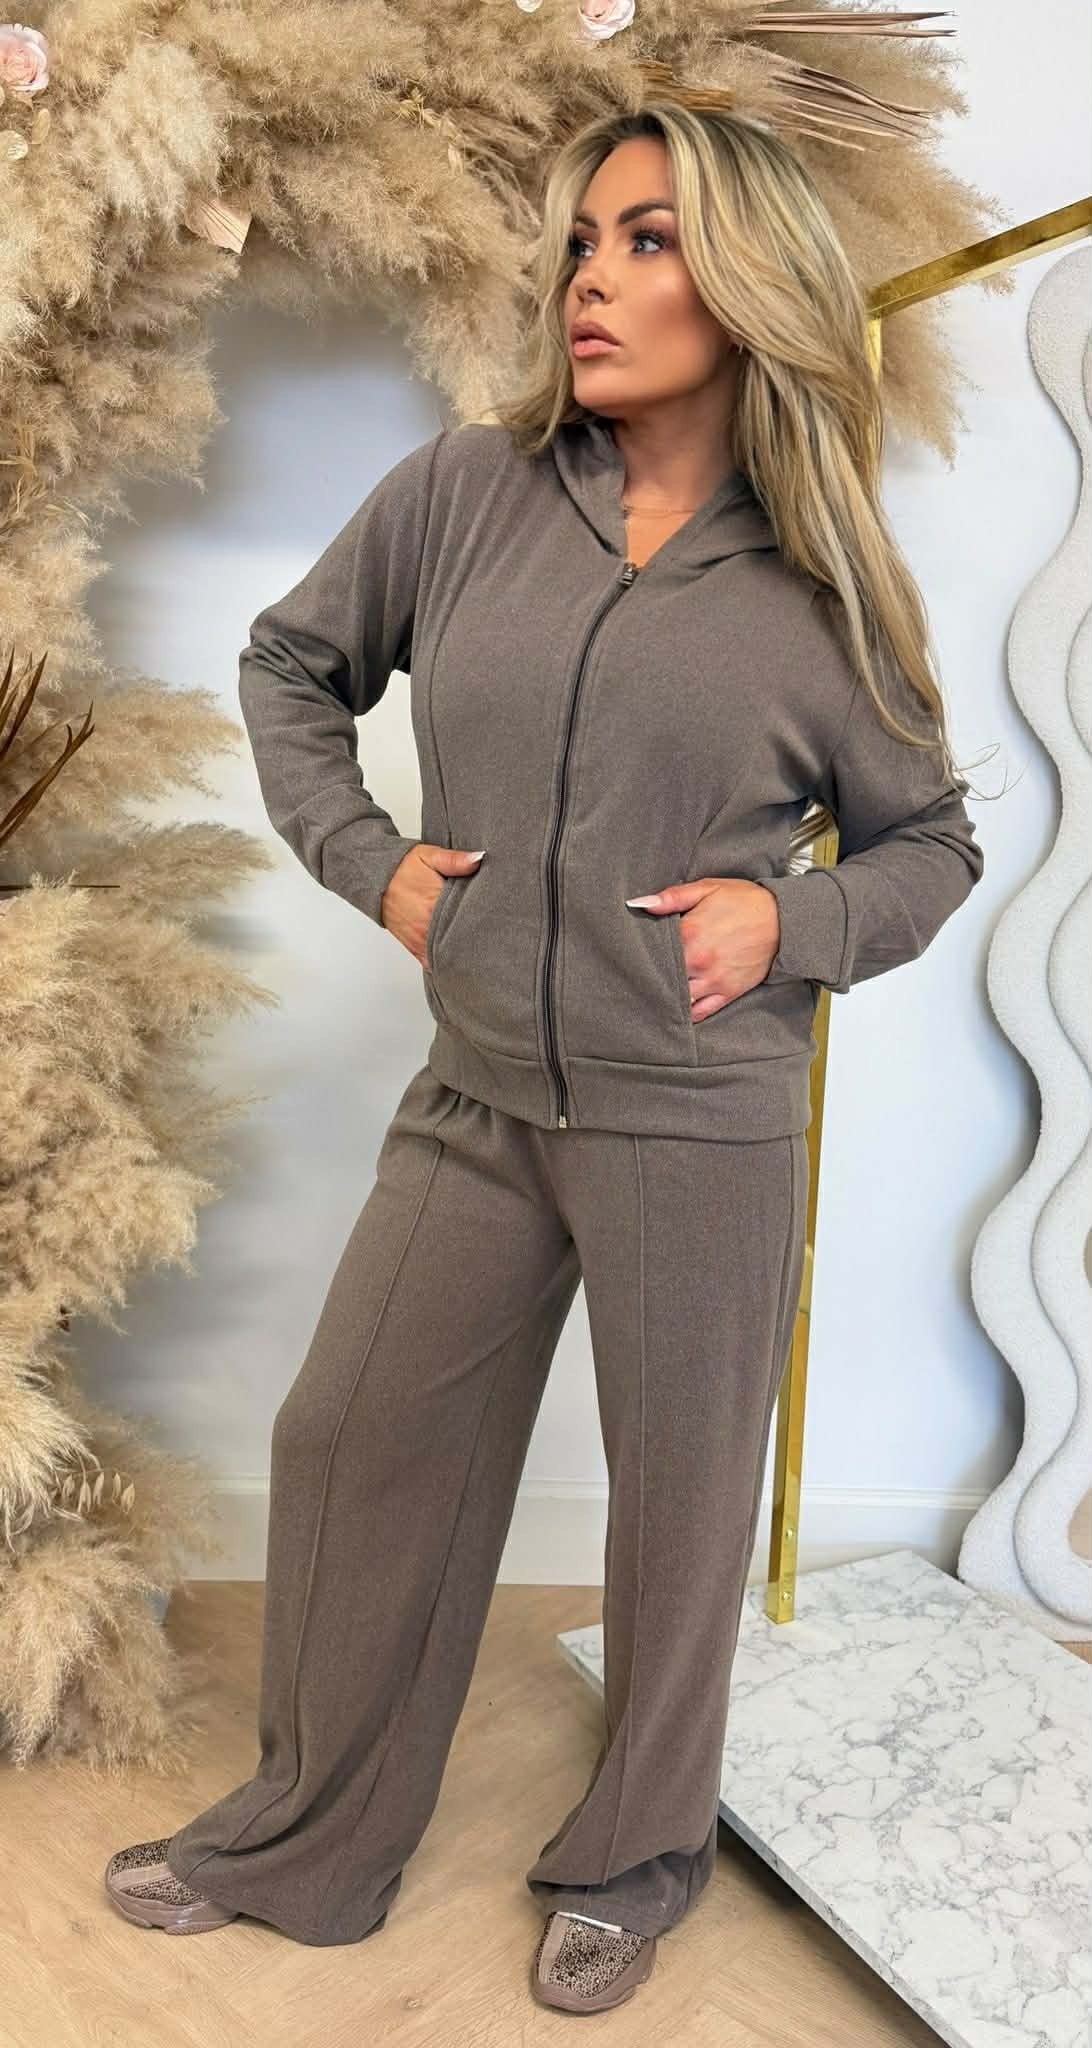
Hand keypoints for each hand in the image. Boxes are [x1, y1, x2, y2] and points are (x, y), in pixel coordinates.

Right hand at [380, 843, 484, 965]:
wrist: (375, 878)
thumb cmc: (403, 867)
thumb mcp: (431, 856)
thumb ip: (456, 860)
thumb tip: (479, 859)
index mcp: (434, 905)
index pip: (468, 920)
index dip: (484, 922)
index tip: (497, 924)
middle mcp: (427, 928)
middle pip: (460, 942)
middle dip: (476, 942)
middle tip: (493, 941)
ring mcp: (420, 941)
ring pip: (447, 957)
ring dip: (461, 954)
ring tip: (479, 952)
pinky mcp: (414, 948)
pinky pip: (432, 963)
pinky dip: (445, 963)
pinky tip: (459, 961)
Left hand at [625, 877, 780, 1019]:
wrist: (784, 919)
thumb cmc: (744, 901)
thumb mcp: (707, 888)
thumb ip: (671, 897)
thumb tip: (638, 903)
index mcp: (689, 934)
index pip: (653, 948)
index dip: (642, 949)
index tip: (635, 949)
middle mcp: (698, 962)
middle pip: (662, 975)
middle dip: (651, 974)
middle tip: (638, 974)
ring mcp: (713, 981)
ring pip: (678, 997)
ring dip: (666, 994)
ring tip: (654, 991)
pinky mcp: (727, 993)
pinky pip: (701, 1011)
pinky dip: (686, 1013)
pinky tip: (676, 1008)